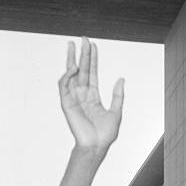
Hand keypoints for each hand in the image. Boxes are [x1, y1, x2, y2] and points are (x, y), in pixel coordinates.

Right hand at [58, 37, 123, 153]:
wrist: (97, 146)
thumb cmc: (106, 134)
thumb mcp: (116, 112)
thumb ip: (118, 95)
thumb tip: (121, 79)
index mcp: (93, 96)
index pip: (92, 73)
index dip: (93, 59)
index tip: (93, 45)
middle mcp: (82, 95)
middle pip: (82, 70)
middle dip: (82, 54)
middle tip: (83, 38)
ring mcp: (73, 98)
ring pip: (71, 74)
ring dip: (72, 60)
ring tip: (75, 46)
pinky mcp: (66, 104)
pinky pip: (64, 86)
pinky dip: (67, 75)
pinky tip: (74, 67)